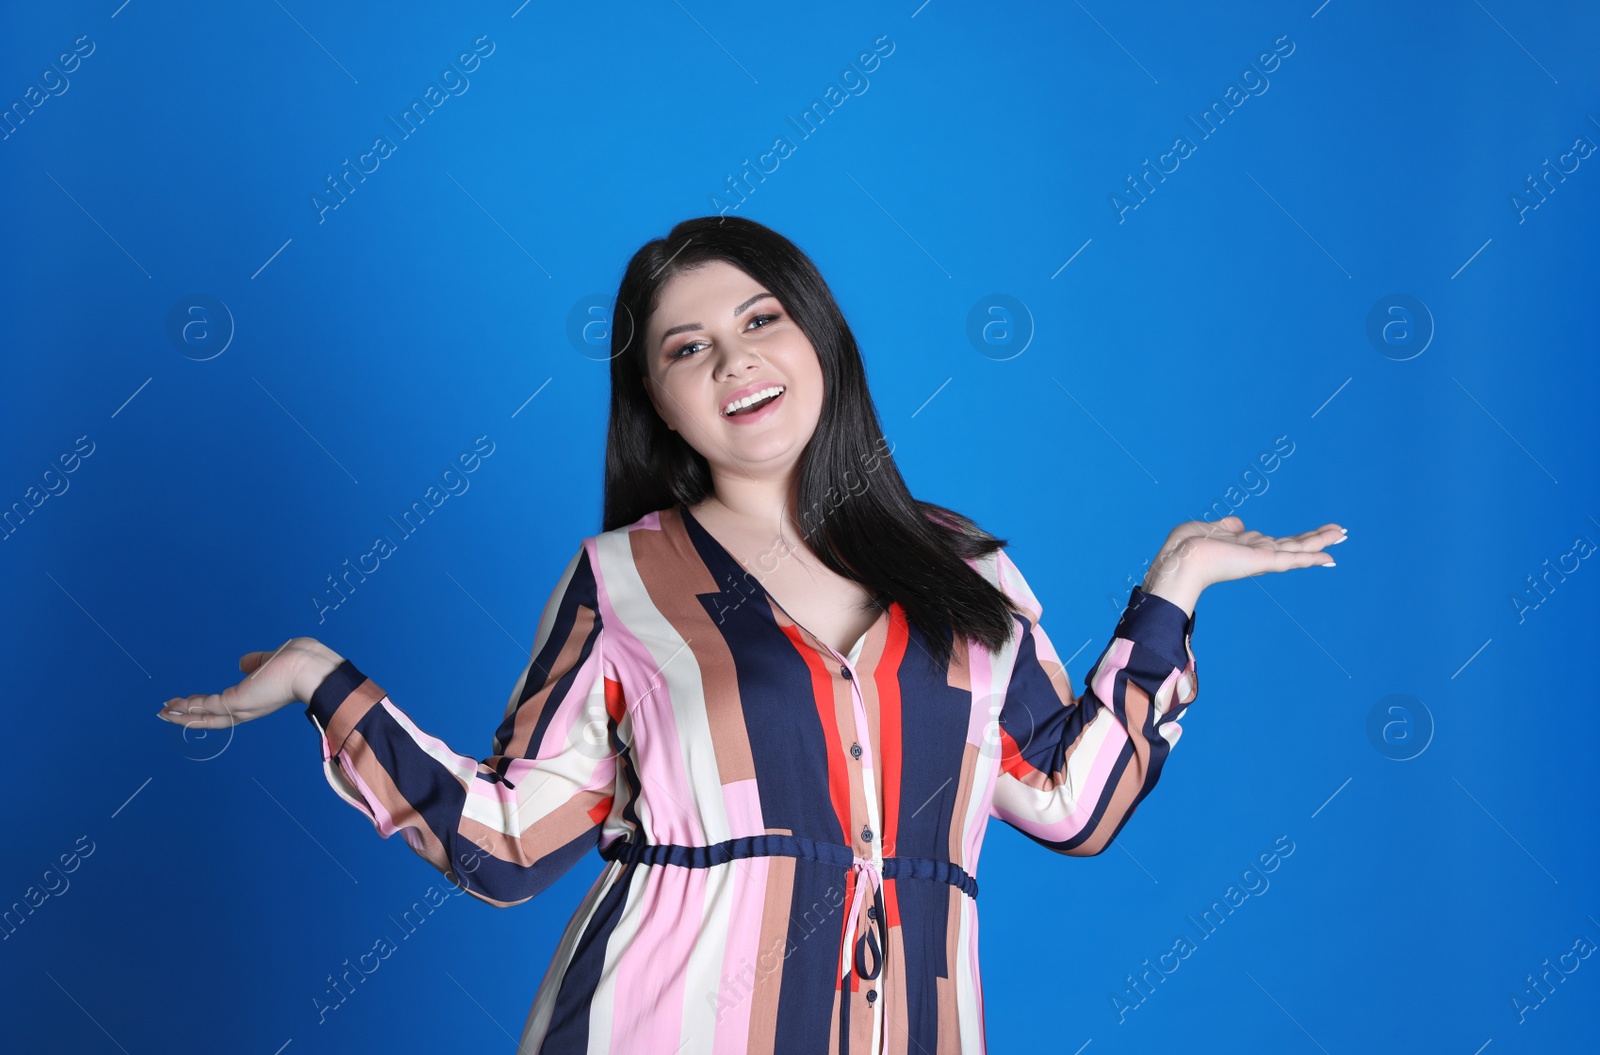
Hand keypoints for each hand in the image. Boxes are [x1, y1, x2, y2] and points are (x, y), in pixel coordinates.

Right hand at [157, 637, 342, 729]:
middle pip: (211, 717)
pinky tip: (172, 707)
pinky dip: (188, 708)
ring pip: (205, 715)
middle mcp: (249, 707)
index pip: (227, 707)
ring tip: (162, 712)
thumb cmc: (300, 661)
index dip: (207, 707)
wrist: (311, 668)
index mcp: (258, 698)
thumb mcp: (271, 659)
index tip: (188, 704)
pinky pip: (206, 707)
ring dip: (181, 714)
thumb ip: (256, 663)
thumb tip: (243, 663)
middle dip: (187, 716)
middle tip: (166, 713)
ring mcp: (242, 706)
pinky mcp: (238, 702)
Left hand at [1142, 516, 1346, 614]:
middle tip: (1339, 532)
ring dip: (1321, 541)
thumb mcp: (1208, 529)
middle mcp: (1254, 553)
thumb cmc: (1185, 547)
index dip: (1291, 538)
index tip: (1309, 536)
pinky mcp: (1263, 561)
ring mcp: (1260, 558)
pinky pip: (1293, 558)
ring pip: (1297, 548)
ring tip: (1342, 534)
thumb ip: (1227, 527)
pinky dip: (1312, 557)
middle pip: (1291, 544)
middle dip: (1315, 538)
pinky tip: (1330, 557)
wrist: (1180, 560)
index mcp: (1242, 546)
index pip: (1272, 542)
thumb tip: (1239, 524)